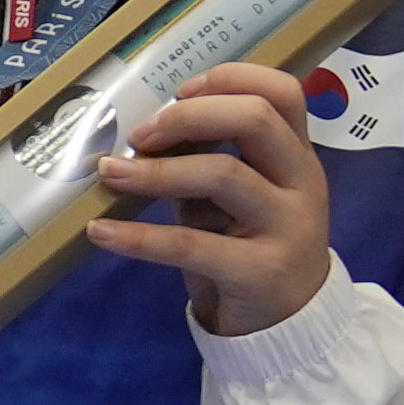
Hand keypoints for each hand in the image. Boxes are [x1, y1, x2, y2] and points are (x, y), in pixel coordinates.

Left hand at [79, 65, 341, 336]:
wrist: (288, 324)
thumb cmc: (252, 247)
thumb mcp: (240, 198)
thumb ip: (209, 161)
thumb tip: (141, 132)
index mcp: (297, 157)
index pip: (282, 92)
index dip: (228, 79)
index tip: (180, 93)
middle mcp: (301, 184)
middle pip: (255, 119)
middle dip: (188, 117)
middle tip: (141, 137)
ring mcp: (287, 227)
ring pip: (223, 175)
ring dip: (156, 171)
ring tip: (111, 174)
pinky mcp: (260, 272)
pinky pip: (191, 245)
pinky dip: (139, 237)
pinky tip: (101, 232)